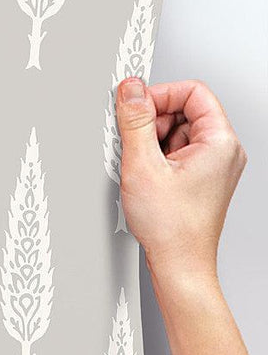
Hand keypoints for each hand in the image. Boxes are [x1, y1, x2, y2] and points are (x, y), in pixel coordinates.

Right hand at [115, 76, 246, 282]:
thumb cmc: (172, 227)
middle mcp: (223, 152)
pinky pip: (176, 154)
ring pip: (177, 134)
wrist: (179, 264)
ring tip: (141, 169)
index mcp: (220, 142)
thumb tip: (131, 90)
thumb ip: (135, 122)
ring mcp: (213, 167)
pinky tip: (145, 179)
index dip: (160, 95)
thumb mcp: (143, 166)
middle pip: (184, 112)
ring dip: (152, 144)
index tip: (134, 106)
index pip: (193, 92)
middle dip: (153, 123)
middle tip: (133, 144)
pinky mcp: (200, 180)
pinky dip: (156, 160)